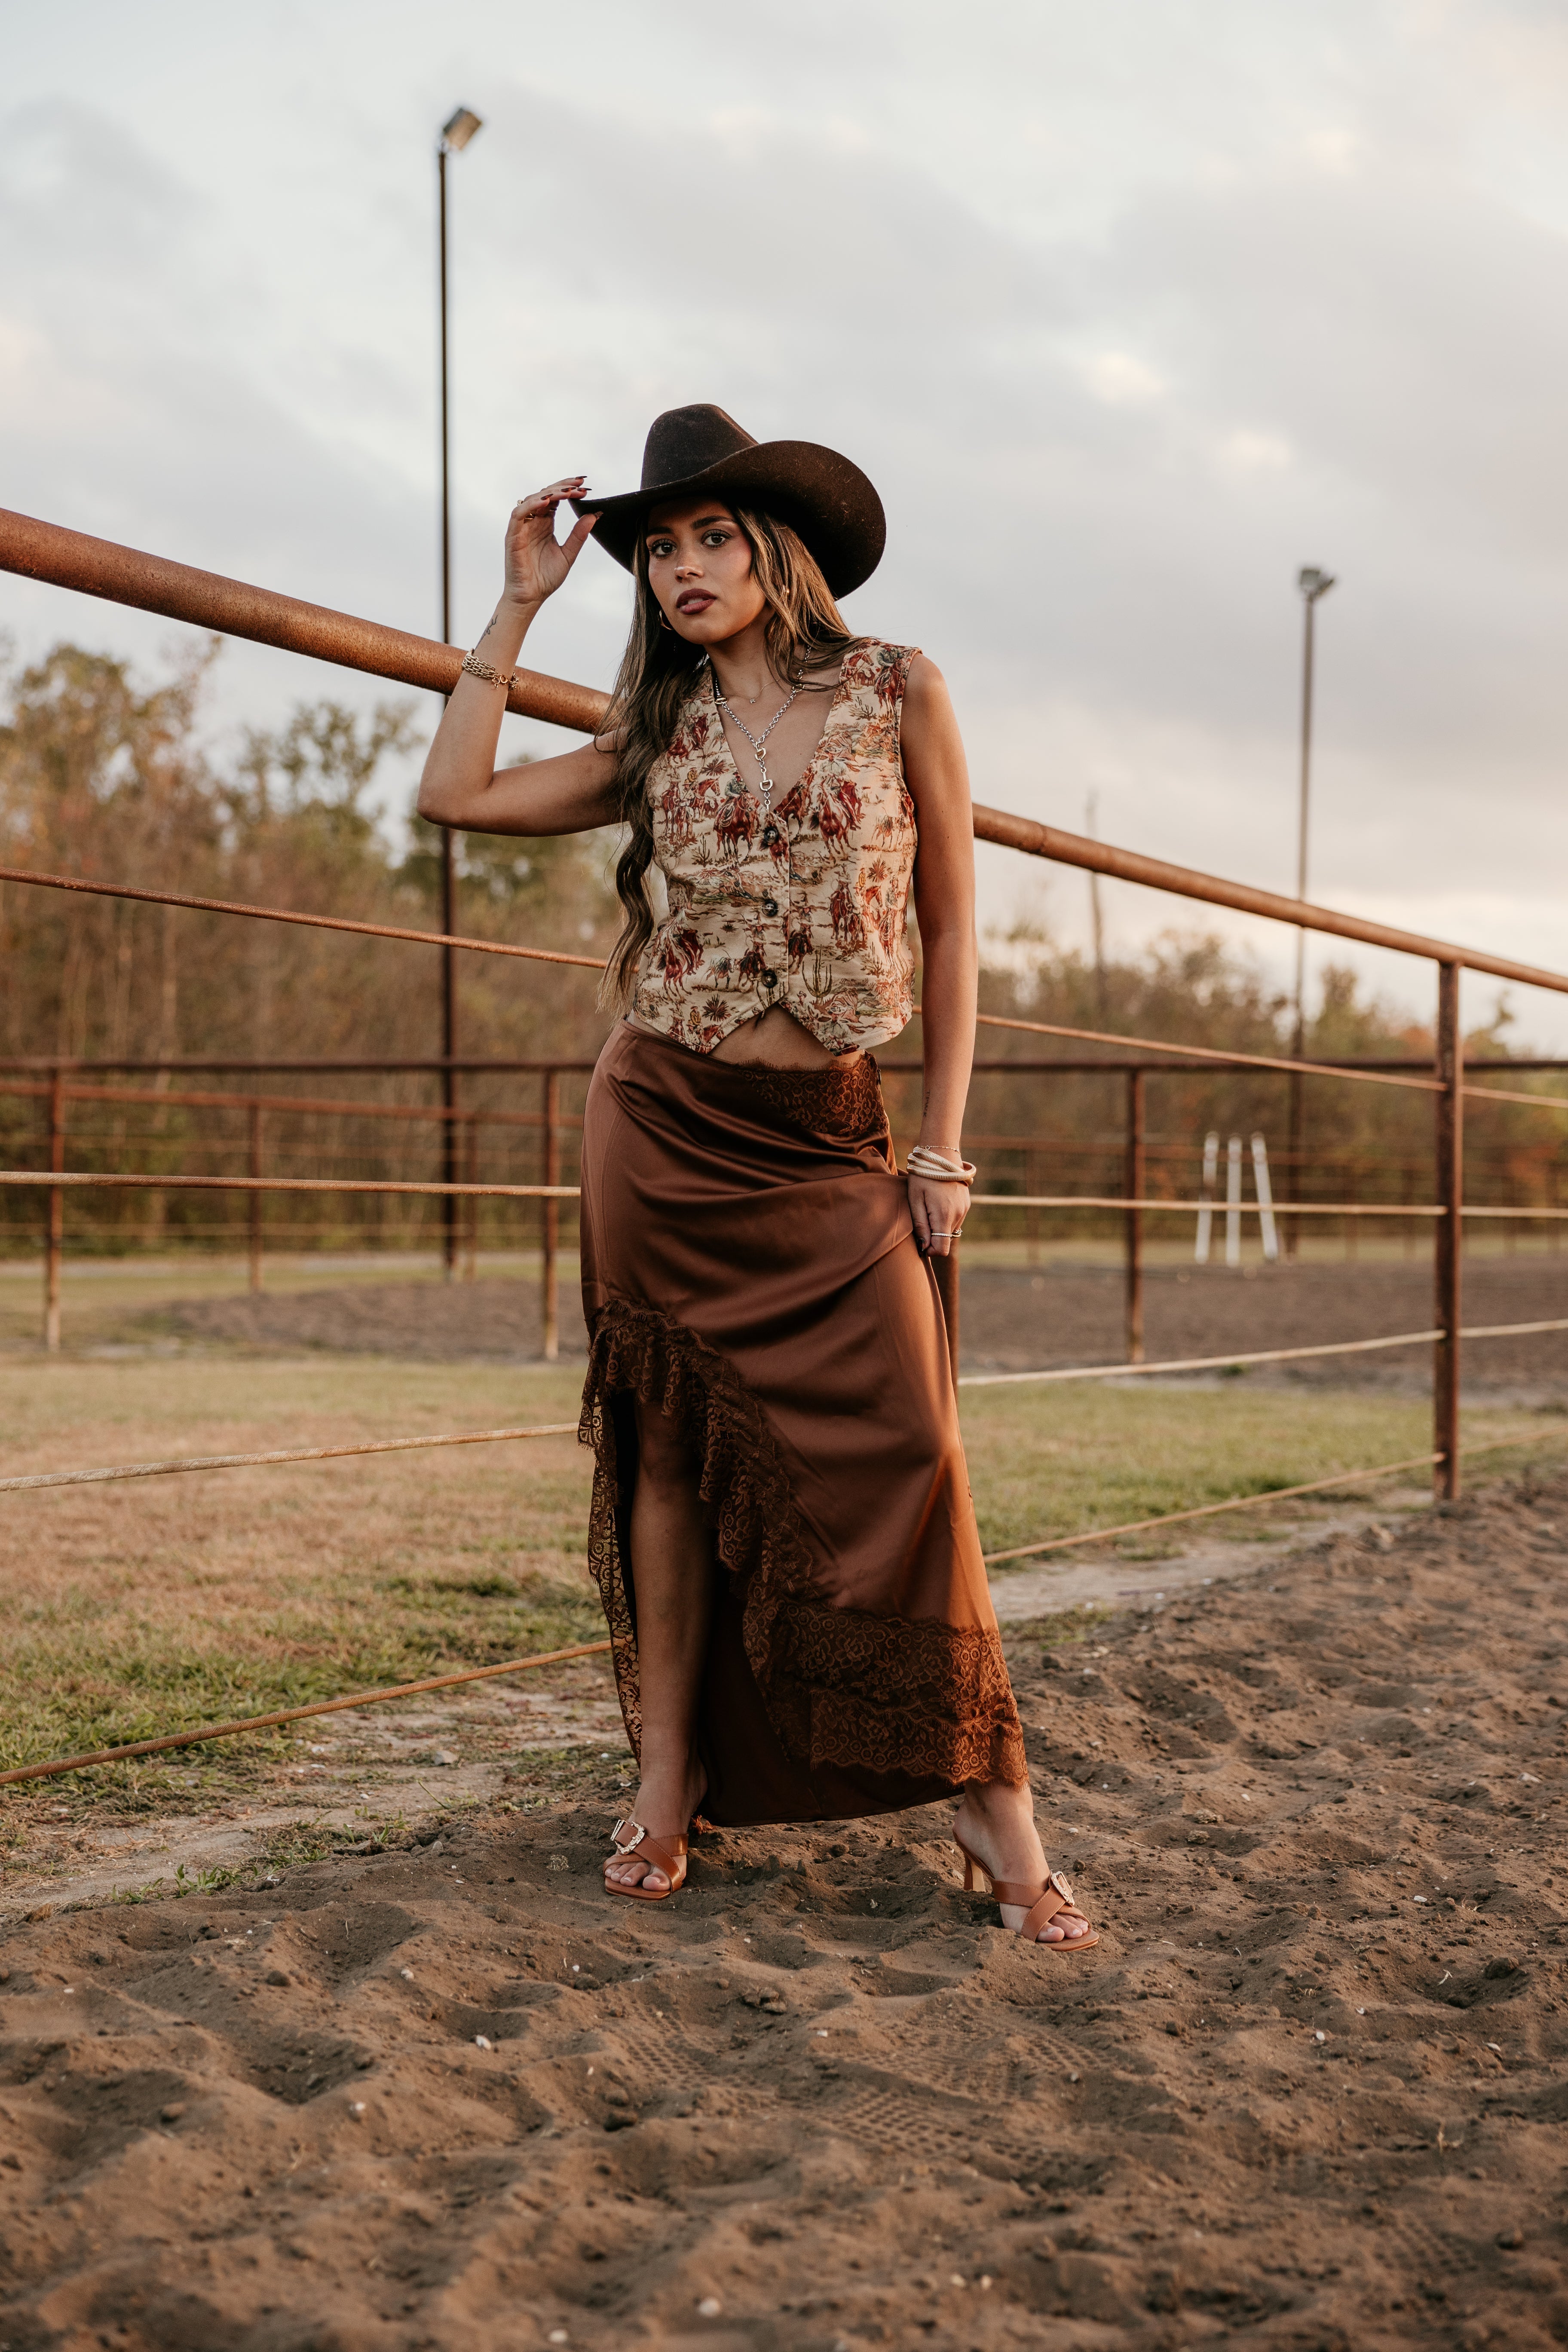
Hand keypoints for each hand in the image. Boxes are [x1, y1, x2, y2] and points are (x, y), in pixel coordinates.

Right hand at [502, 477, 597, 609]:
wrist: (531, 597)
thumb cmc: (546, 578)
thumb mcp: (568, 554)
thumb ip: (578, 535)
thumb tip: (594, 515)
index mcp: (545, 523)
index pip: (556, 499)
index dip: (569, 490)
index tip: (585, 488)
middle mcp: (533, 521)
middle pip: (545, 494)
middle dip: (563, 487)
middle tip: (580, 484)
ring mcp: (522, 527)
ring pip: (532, 500)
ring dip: (550, 493)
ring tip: (568, 492)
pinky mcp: (513, 535)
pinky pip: (519, 514)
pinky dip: (531, 505)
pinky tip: (546, 502)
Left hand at [908, 1174, 968, 1257]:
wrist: (941, 1154)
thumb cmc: (923, 1176)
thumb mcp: (915, 1200)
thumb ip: (920, 1225)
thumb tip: (924, 1247)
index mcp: (944, 1216)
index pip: (941, 1249)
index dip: (929, 1249)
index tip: (919, 1239)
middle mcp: (958, 1215)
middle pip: (945, 1240)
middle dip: (932, 1236)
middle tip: (921, 1218)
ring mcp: (965, 1209)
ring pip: (950, 1230)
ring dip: (939, 1226)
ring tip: (928, 1207)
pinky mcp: (966, 1204)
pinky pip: (955, 1219)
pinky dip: (945, 1217)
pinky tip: (937, 1202)